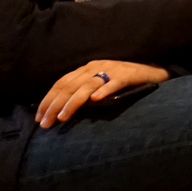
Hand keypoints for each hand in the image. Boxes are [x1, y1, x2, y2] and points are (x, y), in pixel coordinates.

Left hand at [35, 60, 168, 127]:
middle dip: (54, 105)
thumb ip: (84, 91)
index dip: (48, 99)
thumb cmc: (125, 80)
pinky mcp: (128, 75)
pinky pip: (114, 83)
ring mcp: (112, 70)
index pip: (62, 83)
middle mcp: (96, 66)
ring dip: (72, 103)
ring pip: (87, 86)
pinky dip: (104, 90)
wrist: (153, 70)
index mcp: (87, 68)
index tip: (38, 117)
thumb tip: (61, 110)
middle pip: (70, 86)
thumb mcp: (100, 82)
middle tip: (45, 123)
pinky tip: (96, 100)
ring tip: (62, 117)